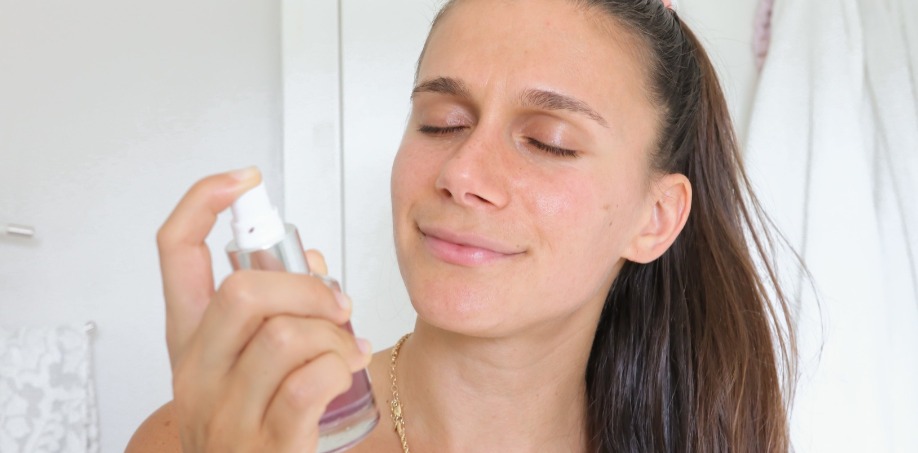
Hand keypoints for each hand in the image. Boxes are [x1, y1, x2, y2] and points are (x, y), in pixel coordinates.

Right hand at [156, 167, 370, 451]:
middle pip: (243, 291)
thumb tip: (310, 259)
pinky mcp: (266, 444)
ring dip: (334, 334)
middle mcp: (195, 372)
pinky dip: (341, 365)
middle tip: (335, 304)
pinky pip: (312, 380)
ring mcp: (225, 412)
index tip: (245, 180)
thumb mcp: (250, 360)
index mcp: (188, 340)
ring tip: (346, 347)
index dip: (203, 202)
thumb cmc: (259, 419)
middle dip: (306, 286)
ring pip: (286, 335)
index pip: (173, 251)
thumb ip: (276, 304)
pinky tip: (344, 369)